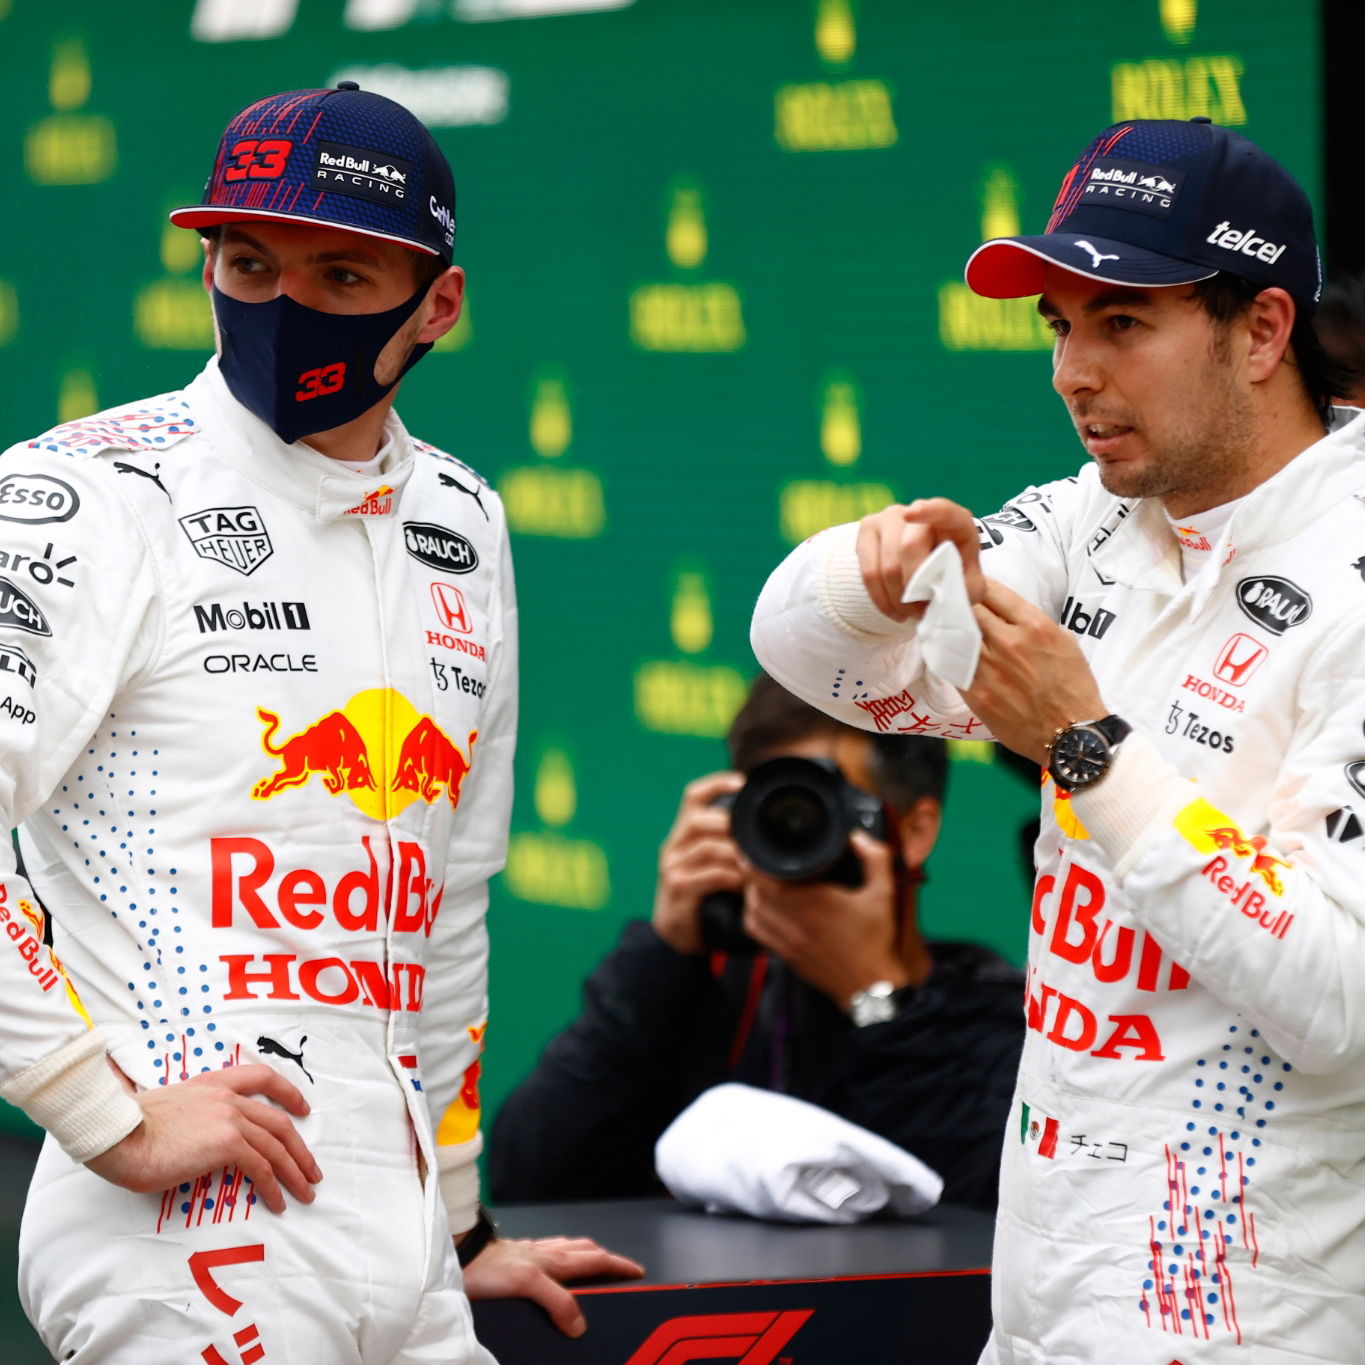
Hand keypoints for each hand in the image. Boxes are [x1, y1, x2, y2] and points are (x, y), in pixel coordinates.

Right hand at [85, 1064, 320, 1214]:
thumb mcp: (169, 1109)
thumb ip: (192, 1115)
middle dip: (300, 1148)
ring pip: (276, 1146)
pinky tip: (278, 1203)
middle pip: (278, 1121)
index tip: (303, 1109)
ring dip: (295, 1172)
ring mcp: (231, 1119)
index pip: (262, 1077)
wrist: (119, 1135)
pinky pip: (262, 1168)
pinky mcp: (227, 1144)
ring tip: (305, 1193)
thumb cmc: (131, 1130)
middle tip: (311, 1169)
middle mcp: (228, 1098)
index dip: (288, 1093)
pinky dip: (274, 1187)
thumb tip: (197, 1135)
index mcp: (213, 1084)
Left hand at [462, 1235, 645, 1336]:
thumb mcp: (527, 1285)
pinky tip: (550, 1270)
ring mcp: (530, 1254)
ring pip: (567, 1251)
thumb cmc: (487, 1267)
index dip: (619, 1265)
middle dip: (606, 1259)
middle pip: (585, 1251)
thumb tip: (579, 1323)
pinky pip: (547, 1256)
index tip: (637, 1270)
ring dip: (584, 1257)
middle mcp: (545, 1254)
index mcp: (553, 1259)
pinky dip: (560, 1261)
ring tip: (591, 1267)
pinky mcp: (515, 1259)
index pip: (596, 1259)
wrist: (459, 1258)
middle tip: (619, 1269)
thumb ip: (557, 1300)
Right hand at [651, 771, 745, 954]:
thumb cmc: (701, 897)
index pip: (693, 796)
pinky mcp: (678, 889)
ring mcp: (672, 868)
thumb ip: (729, 847)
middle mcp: (673, 847)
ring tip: (756, 864)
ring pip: (706, 847)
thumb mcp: (712, 866)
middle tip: (752, 836)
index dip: (715, 783)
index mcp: (683, 835)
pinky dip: (732, 877)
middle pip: (697, 819)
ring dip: (736, 853)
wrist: (676, 936)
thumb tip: (763, 831)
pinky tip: (745, 884)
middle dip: (728, 823)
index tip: (742, 782)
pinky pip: (709, 876)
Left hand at [742, 832, 907, 1009]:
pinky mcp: (785, 956)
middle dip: (752, 875)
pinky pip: (756, 933)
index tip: (758, 850)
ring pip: (751, 912)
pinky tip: (763, 909)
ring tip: (759, 883)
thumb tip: (858, 837)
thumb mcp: (884, 894)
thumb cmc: (876, 941)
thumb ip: (875, 859)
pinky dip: (753, 917)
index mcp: (815, 902)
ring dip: (750, 896)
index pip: (766, 879)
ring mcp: (787, 941)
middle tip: (758, 862)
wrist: (871, 986)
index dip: (756, 862)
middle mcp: (795, 922)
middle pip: (754, 893)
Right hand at [856, 499, 985, 623]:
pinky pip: (868, 572)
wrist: (927, 570)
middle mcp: (918, 510)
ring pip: (887, 566)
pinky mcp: (867, 530)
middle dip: (915, 587)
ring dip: (898, 598)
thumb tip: (945, 592)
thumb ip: (965, 587)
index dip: (928, 511)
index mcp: (953, 520)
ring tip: (909, 613)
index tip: (911, 514)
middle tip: (922, 610)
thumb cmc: (951, 574)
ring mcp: (889, 518)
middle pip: (909, 548)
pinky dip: (881, 599)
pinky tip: (892, 610)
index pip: (942, 510)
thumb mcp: (969, 585)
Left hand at [963, 579, 1107, 762]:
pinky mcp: (976, 693)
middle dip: (957, 602)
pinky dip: (947, 655)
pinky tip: (945, 651)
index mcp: (1034, 626)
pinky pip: (951, 665)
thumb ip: (1032, 623)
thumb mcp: (1064, 642)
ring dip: (947, 628)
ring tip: (941, 624)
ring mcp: (989, 669)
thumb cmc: (1072, 688)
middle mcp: (1009, 643)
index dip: (975, 585)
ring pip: (954, 635)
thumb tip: (1006, 613)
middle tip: (948, 601)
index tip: (968, 584)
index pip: (991, 591)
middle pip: (967, 609)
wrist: (1071, 735)